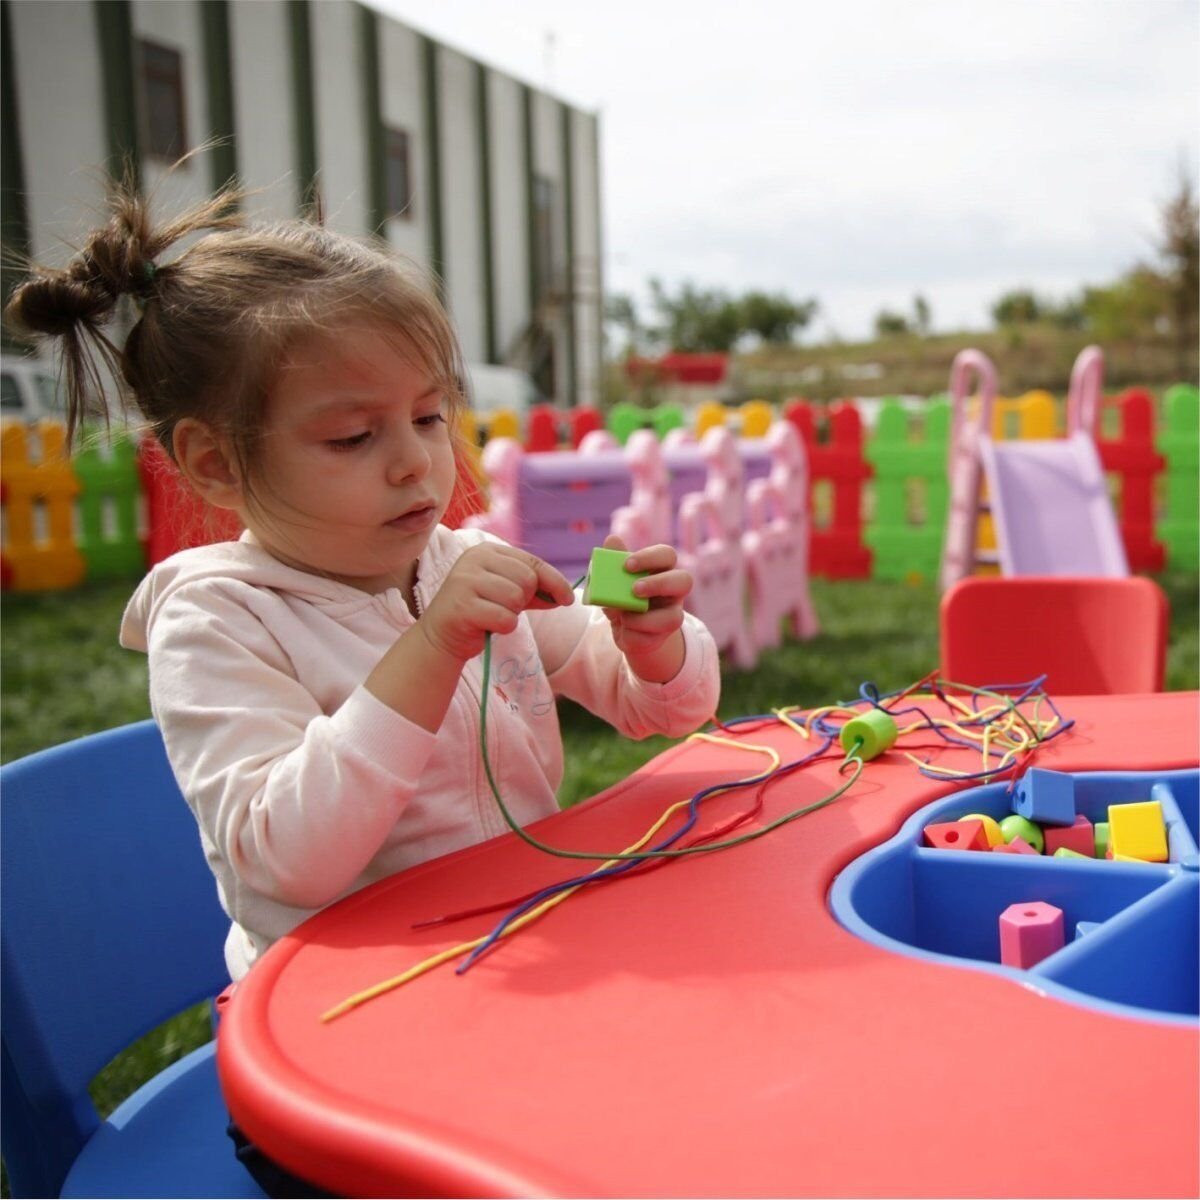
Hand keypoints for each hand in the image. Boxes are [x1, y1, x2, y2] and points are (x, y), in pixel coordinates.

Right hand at [418, 543, 572, 661]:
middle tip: (503, 607)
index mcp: (487, 550)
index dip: (554, 581)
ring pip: (516, 598)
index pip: (533, 562)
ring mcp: (465, 580)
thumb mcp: (508, 594)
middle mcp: (474, 559)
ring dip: (511, 614)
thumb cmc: (480, 612)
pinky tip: (486, 625)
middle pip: (527, 579)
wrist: (442, 635)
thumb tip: (565, 595)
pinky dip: (503, 627)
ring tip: (492, 614)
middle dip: (524, 600)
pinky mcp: (462, 606)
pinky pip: (505, 618)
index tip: (567, 599)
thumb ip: (535, 590)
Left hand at [600, 534, 690, 682]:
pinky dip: (633, 633)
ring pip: (674, 618)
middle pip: (684, 581)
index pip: (667, 555)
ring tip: (624, 615)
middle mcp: (674, 592)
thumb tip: (612, 539)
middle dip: (659, 584)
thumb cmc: (624, 596)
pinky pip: (652, 637)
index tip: (626, 564)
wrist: (626, 629)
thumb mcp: (615, 580)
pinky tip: (622, 628)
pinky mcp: (661, 637)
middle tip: (634, 588)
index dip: (650, 557)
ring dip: (645, 618)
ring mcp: (672, 615)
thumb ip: (614, 561)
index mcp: (663, 570)